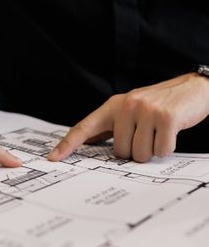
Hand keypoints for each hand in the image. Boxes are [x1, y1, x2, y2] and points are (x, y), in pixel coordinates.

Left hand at [48, 73, 208, 162]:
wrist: (194, 88)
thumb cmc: (158, 105)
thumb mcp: (129, 111)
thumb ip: (108, 127)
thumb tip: (84, 144)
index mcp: (113, 106)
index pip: (84, 127)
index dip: (67, 145)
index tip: (53, 158)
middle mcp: (126, 106)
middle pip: (119, 153)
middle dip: (134, 150)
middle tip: (147, 133)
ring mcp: (145, 111)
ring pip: (138, 155)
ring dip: (151, 150)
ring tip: (158, 132)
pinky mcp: (166, 118)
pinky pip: (159, 151)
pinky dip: (166, 148)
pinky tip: (171, 133)